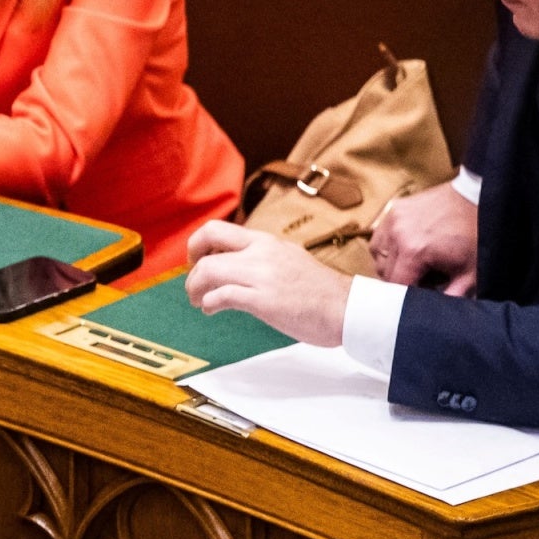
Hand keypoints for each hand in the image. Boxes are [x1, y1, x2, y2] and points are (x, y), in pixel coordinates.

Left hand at [182, 220, 352, 346]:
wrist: (347, 307)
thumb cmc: (319, 291)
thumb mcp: (287, 259)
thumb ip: (261, 258)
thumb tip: (235, 264)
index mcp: (265, 241)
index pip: (217, 229)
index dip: (197, 244)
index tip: (197, 261)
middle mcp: (261, 253)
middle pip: (206, 249)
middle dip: (191, 271)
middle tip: (195, 286)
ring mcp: (262, 275)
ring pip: (208, 271)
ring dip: (195, 289)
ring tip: (200, 301)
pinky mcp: (264, 300)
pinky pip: (222, 295)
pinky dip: (210, 303)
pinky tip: (212, 309)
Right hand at [368, 178, 478, 291]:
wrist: (476, 197)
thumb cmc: (474, 237)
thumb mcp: (469, 274)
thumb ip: (452, 298)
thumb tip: (435, 317)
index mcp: (414, 252)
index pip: (396, 286)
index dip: (407, 294)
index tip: (422, 293)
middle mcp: (397, 234)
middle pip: (384, 272)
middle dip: (401, 279)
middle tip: (423, 277)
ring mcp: (392, 219)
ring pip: (377, 255)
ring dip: (390, 264)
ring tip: (412, 262)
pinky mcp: (393, 209)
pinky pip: (379, 237)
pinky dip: (387, 246)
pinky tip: (404, 248)